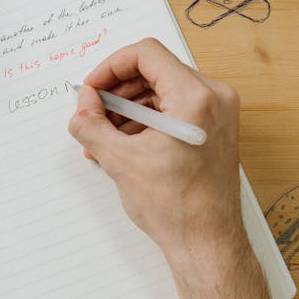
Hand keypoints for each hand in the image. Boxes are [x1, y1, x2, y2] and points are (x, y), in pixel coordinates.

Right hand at [67, 38, 244, 263]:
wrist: (206, 244)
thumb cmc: (178, 208)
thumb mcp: (120, 162)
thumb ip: (91, 125)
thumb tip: (81, 107)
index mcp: (195, 98)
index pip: (146, 54)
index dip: (110, 67)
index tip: (91, 89)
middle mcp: (214, 99)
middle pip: (154, 71)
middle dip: (116, 91)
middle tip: (92, 112)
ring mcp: (217, 114)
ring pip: (161, 90)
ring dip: (127, 107)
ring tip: (102, 135)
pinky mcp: (212, 130)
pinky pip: (173, 110)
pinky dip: (145, 120)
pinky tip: (121, 144)